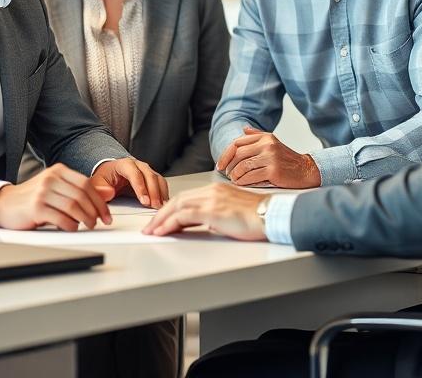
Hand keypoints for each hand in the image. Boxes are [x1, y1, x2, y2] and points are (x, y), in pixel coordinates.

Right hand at [0, 163, 114, 230]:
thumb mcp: (58, 189)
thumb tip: (108, 193)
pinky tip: (73, 228)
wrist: (4, 204)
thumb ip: (80, 191)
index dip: (99, 200)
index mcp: (58, 171)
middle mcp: (50, 178)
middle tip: (100, 222)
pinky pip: (61, 218)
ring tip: (88, 226)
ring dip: (85, 219)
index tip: (106, 213)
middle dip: (95, 211)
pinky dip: (71, 225)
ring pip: (73, 206)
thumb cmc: (33, 198)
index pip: (86, 184)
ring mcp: (42, 192)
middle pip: (82, 195)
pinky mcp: (36, 208)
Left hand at [91, 158, 168, 207]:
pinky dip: (164, 193)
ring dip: (160, 193)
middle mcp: (138, 165)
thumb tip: (108, 192)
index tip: (144, 201)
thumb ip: (100, 188)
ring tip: (160, 206)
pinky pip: (161, 183)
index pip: (134, 174)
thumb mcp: (97, 182)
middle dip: (153, 192)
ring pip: (158, 179)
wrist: (110, 172)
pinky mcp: (152, 177)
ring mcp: (146, 170)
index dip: (140, 187)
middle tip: (154, 206)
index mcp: (124, 164)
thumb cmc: (105, 177)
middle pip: (149, 176)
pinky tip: (163, 203)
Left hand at [143, 183, 265, 239]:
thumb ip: (217, 216)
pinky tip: (163, 231)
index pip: (186, 197)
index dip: (170, 208)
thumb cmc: (258, 217)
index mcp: (216, 190)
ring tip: (151, 231)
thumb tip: (206, 225)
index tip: (161, 219)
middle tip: (149, 226)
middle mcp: (211, 191)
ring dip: (161, 220)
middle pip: (178, 200)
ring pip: (177, 207)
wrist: (272, 215)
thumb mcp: (231, 214)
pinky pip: (184, 216)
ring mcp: (211, 200)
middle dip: (160, 214)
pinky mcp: (213, 211)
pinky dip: (170, 223)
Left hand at [216, 126, 321, 188]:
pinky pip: (251, 176)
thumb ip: (257, 135)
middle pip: (238, 154)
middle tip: (227, 173)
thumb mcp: (273, 142)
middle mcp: (267, 145)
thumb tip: (244, 129)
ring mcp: (271, 157)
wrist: (306, 170)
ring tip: (234, 179)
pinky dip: (243, 181)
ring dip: (235, 175)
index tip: (221, 164)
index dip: (226, 154)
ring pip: (243, 166)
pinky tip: (241, 183)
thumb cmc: (287, 159)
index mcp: (265, 137)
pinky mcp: (273, 170)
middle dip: (229, 165)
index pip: (238, 142)